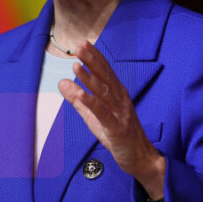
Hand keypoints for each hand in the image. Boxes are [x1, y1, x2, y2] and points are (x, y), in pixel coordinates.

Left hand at [58, 41, 165, 201]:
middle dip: (92, 61)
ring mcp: (120, 114)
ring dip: (90, 79)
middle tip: (79, 47)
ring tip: (76, 66)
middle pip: (105, 77)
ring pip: (104, 93)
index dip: (95, 57)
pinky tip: (81, 94)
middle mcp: (120, 100)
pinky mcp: (117, 129)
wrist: (141, 158)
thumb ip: (78, 99)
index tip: (83, 43)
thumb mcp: (94, 116)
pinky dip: (91, 103)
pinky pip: (103, 114)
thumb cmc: (118, 135)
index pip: (105, 71)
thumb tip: (61, 82)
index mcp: (117, 95)